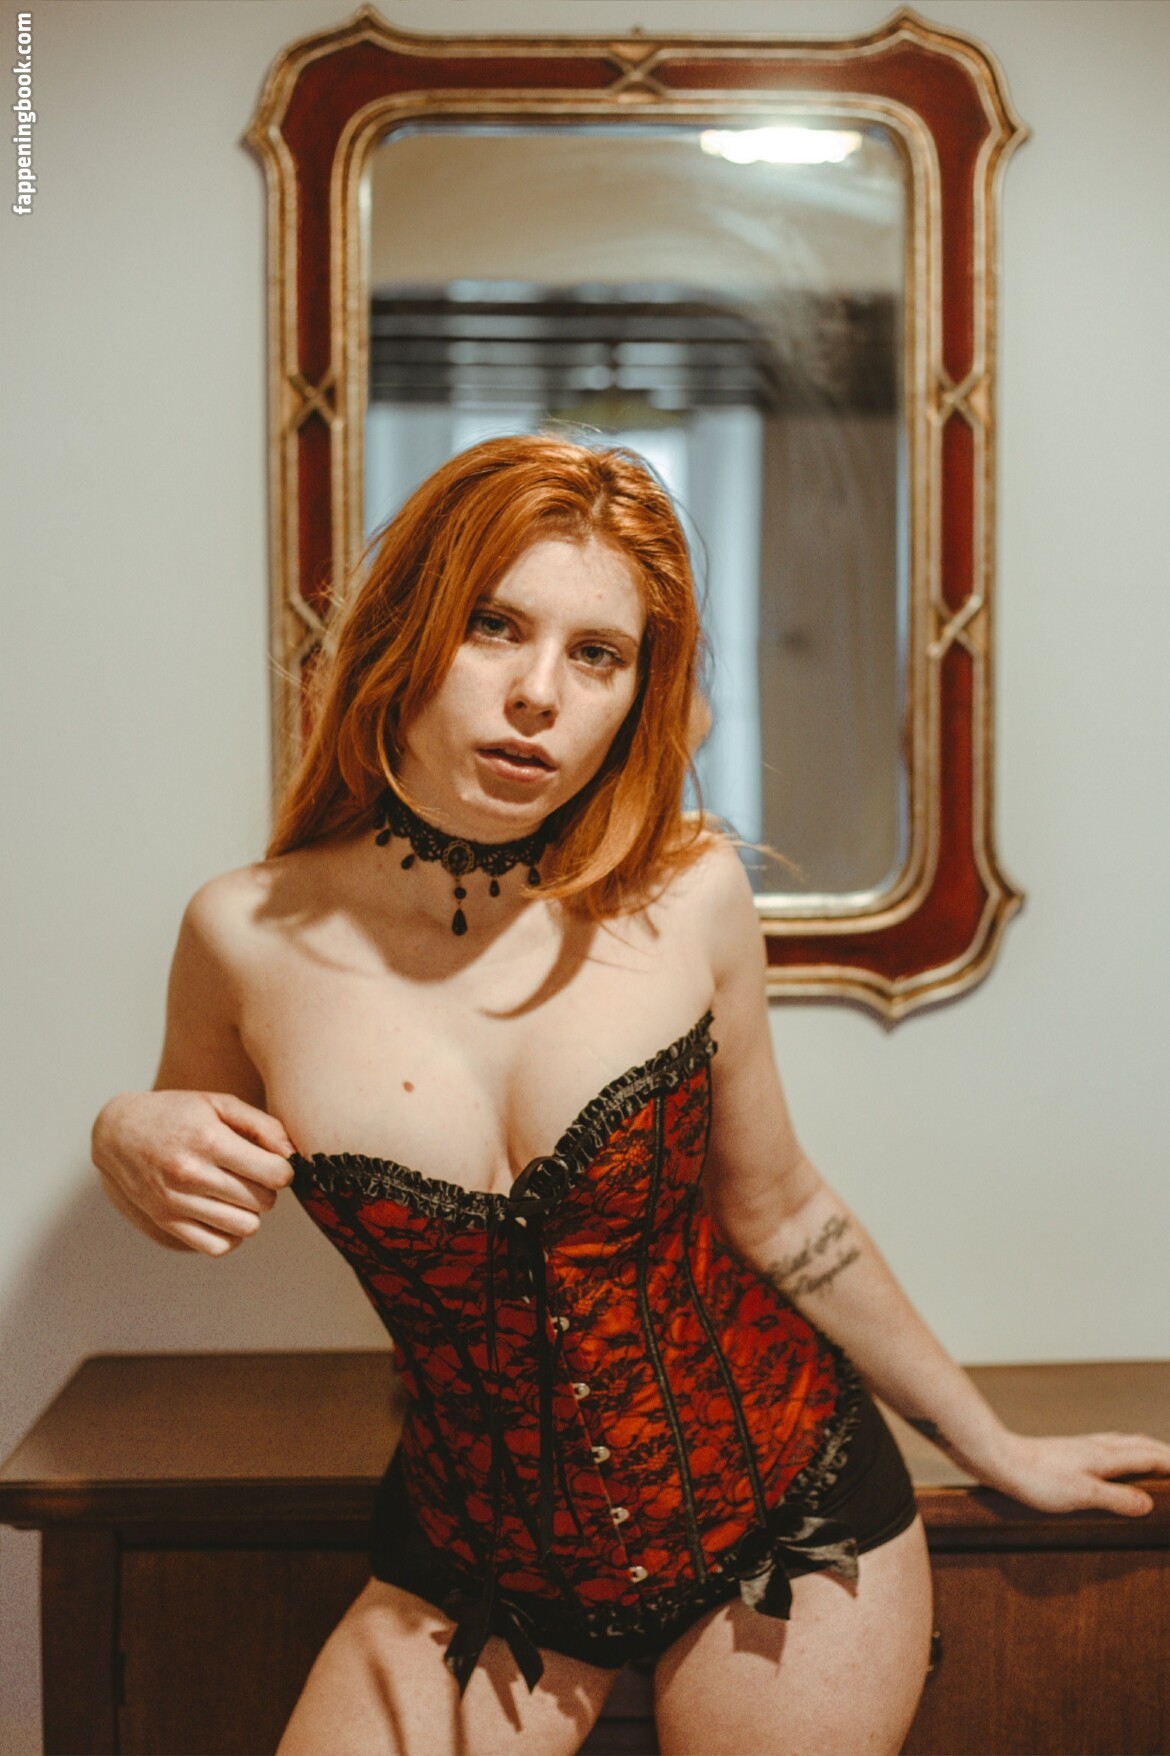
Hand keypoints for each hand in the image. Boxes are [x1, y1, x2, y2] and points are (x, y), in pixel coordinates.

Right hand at [92, 1089, 296, 1256]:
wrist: (117, 1131)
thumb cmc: (176, 1113)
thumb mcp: (219, 1103)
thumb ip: (262, 1124)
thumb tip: (292, 1153)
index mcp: (209, 1141)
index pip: (275, 1174)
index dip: (284, 1169)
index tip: (275, 1163)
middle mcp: (191, 1175)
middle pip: (263, 1201)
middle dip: (267, 1188)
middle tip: (253, 1174)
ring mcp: (176, 1203)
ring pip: (245, 1227)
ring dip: (250, 1212)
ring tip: (237, 1192)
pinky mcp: (166, 1222)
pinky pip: (217, 1246)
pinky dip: (230, 1234)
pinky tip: (225, 1213)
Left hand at [980, 1429, 1169, 1516]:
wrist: (1002, 1460)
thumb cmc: (1038, 1479)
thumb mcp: (1083, 1495)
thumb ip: (1117, 1499)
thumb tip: (1148, 1504)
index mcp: (1106, 1456)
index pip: (1150, 1457)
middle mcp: (1098, 1446)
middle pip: (1142, 1445)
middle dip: (1165, 1453)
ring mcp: (1084, 1446)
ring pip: (1126, 1442)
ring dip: (1146, 1449)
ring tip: (1157, 1458)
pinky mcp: (1071, 1450)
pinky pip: (1110, 1446)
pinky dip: (1126, 1450)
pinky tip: (1115, 1458)